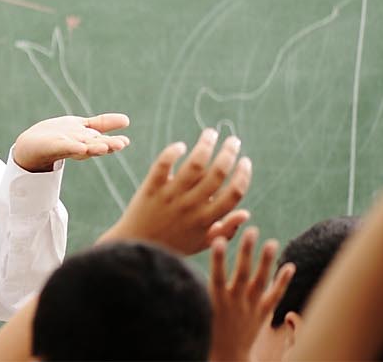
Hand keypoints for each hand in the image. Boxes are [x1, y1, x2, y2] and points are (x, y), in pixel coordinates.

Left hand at [11, 113, 130, 171]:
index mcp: (87, 141)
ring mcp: (66, 146)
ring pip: (81, 148)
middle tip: (120, 144)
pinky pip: (64, 147)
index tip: (125, 142)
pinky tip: (80, 147)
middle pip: (95, 145)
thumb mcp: (83, 127)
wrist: (31, 145)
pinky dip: (72, 147)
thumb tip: (127, 120)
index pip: (102, 141)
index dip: (113, 142)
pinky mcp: (53, 147)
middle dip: (107, 145)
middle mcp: (79, 145)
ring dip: (92, 148)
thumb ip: (103, 124)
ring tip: (103, 148)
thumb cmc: (60, 136)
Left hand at [101, 128, 251, 254]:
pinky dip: (173, 152)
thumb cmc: (173, 246)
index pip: (234, 194)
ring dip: (205, 145)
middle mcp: (191, 206)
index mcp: (206, 219)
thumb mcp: (202, 244)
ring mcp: (170, 196)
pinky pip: (163, 164)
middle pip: (217, 173)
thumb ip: (225, 230)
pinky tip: (181, 146)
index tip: (245, 161)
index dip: (243, 175)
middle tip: (233, 141)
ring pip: (194, 164)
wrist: (136, 247)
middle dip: (229, 153)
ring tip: (211, 133)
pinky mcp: (151, 189)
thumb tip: (246, 213)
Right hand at [208, 228, 294, 361]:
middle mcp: (235, 302)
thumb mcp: (200, 307)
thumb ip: (200, 286)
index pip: (216, 275)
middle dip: (246, 251)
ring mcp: (250, 307)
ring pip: (260, 281)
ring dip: (266, 261)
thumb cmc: (208, 326)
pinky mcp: (262, 313)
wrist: (226, 353)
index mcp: (216, 300)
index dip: (217, 258)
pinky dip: (283, 281)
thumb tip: (188, 263)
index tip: (218, 239)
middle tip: (252, 230)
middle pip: (242, 273)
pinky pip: (275, 296)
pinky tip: (289, 266)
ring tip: (272, 242)